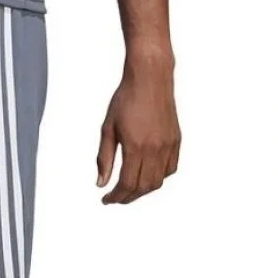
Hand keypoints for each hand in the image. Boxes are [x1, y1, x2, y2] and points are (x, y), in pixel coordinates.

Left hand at [97, 55, 180, 204]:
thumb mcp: (108, 129)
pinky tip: (147, 176)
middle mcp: (155, 148)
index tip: (106, 200)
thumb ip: (104, 158)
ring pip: (158, 181)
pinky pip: (170, 169)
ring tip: (129, 190)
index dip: (116, 196)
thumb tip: (101, 183)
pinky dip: (158, 178)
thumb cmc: (126, 99)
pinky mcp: (176, 140)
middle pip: (143, 187)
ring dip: (143, 190)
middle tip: (116, 198)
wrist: (150, 77)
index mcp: (136, 146)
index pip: (127, 184)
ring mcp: (168, 145)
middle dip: (128, 197)